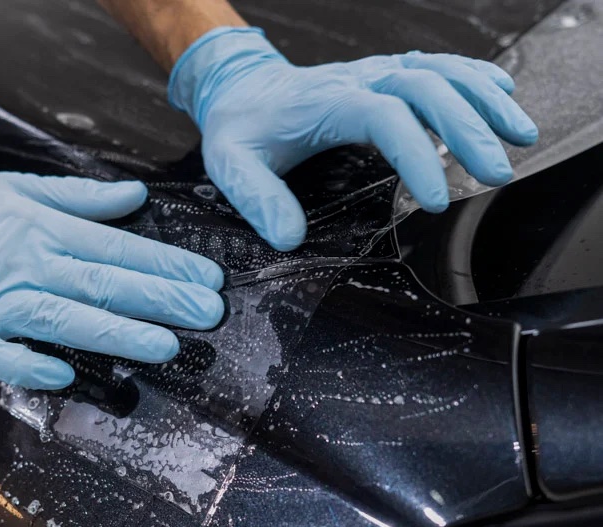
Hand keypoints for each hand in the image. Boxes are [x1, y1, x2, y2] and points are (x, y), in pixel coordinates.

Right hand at [0, 173, 224, 388]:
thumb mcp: (12, 187)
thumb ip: (77, 197)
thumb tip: (133, 197)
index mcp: (39, 227)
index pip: (115, 248)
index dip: (165, 265)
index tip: (207, 279)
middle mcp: (22, 263)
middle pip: (100, 284)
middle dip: (159, 301)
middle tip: (208, 315)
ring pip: (62, 319)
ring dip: (115, 334)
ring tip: (166, 347)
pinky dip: (28, 364)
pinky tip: (66, 374)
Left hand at [169, 27, 538, 250]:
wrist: (240, 87)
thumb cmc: (241, 126)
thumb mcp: (230, 163)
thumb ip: (256, 198)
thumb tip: (289, 237)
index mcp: (326, 102)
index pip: (384, 118)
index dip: (416, 155)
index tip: (436, 200)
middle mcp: (358, 81)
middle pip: (426, 89)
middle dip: (468, 129)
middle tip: (497, 173)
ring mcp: (375, 75)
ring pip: (441, 72)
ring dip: (483, 101)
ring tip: (519, 134)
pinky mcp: (385, 76)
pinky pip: (437, 66)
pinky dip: (472, 77)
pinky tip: (500, 94)